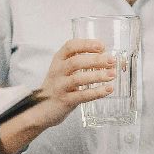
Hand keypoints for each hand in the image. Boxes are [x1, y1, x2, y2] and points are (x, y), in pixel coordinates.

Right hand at [0, 39, 115, 153]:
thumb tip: (110, 60)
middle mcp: (57, 71)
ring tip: (112, 75)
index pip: (71, 46)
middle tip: (112, 61)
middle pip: (76, 62)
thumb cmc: (59, 86)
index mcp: (58, 59)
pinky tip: (108, 89)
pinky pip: (81, 95)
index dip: (87, 44)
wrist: (42, 109)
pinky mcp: (64, 100)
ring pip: (78, 78)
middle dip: (95, 60)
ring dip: (97, 75)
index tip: (102, 46)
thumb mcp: (65, 70)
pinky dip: (96, 92)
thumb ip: (82, 63)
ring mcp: (59, 86)